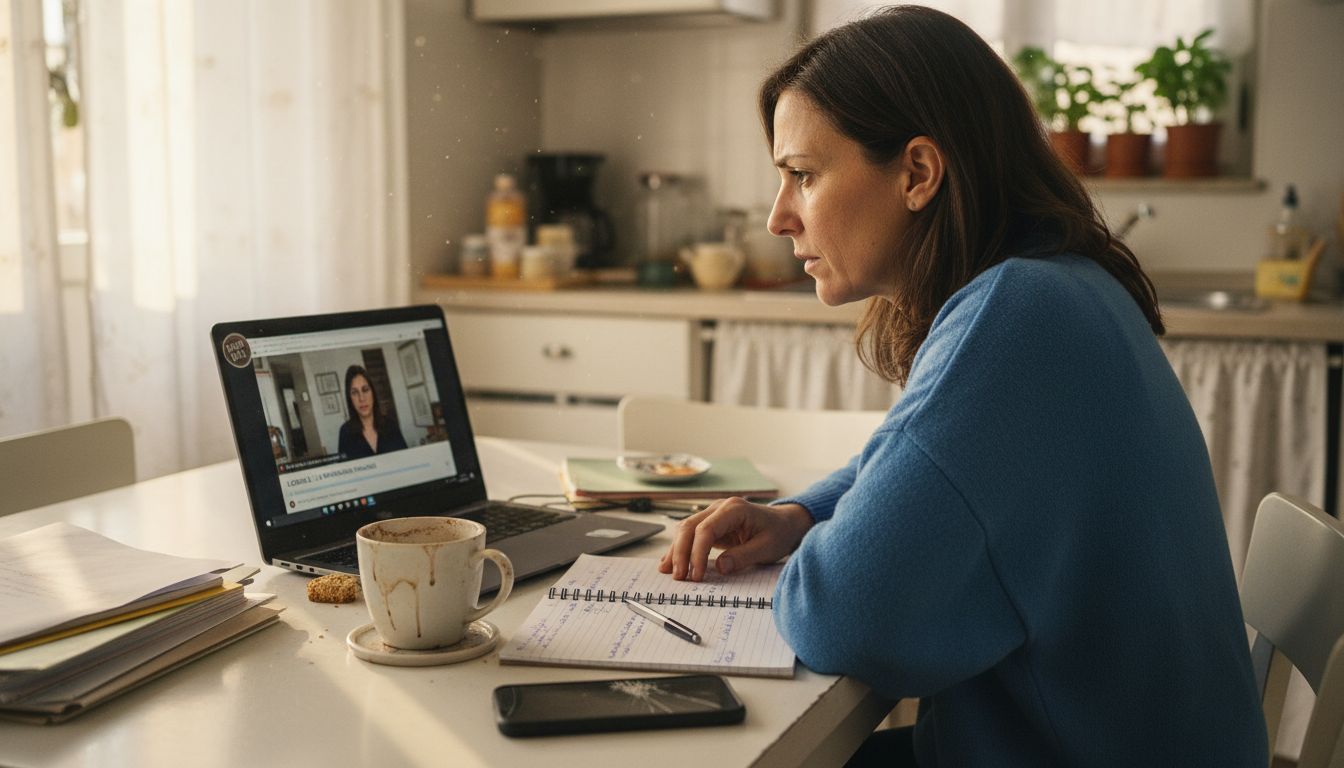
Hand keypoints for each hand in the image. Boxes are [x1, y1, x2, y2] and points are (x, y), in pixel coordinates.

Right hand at [658, 498, 813, 581]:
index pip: (706, 529)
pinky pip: (691, 535)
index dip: (697, 553)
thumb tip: (720, 567)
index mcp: (734, 509)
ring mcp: (713, 514)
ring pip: (685, 529)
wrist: (786, 524)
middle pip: (689, 527)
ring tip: (669, 572)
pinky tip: (669, 562)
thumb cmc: (779, 533)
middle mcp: (719, 507)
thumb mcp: (766, 548)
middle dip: (680, 552)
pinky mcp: (711, 524)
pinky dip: (680, 549)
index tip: (696, 575)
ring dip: (676, 551)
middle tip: (679, 577)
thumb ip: (743, 557)